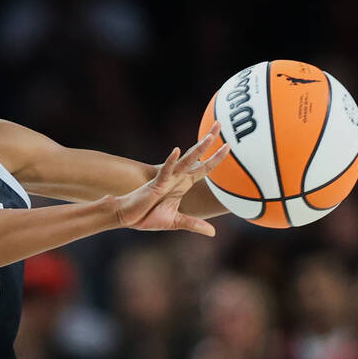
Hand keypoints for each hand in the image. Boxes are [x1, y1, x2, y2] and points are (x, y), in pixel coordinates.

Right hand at [116, 121, 229, 235]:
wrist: (128, 216)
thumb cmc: (148, 217)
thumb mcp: (176, 222)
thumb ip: (194, 224)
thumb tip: (212, 233)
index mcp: (183, 184)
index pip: (204, 169)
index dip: (216, 158)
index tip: (229, 146)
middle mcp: (178, 178)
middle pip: (198, 158)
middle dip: (210, 144)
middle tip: (220, 125)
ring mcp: (168, 179)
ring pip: (185, 161)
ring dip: (197, 150)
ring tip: (209, 138)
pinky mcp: (156, 184)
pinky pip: (165, 171)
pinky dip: (171, 162)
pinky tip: (176, 151)